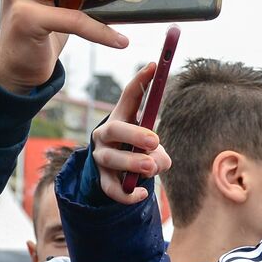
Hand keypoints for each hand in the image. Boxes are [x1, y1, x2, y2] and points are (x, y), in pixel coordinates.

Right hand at [91, 62, 172, 204]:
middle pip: (114, 128)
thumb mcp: (153, 150)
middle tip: (154, 140)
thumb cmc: (138, 153)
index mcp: (120, 119)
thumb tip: (155, 163)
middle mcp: (106, 135)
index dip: (140, 82)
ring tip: (151, 166)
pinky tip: (141, 194)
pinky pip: (111, 188)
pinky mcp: (103, 180)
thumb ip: (159, 154)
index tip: (154, 66)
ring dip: (132, 162)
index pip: (128, 97)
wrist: (118, 176)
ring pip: (111, 158)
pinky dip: (126, 194)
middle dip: (133, 133)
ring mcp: (101, 158)